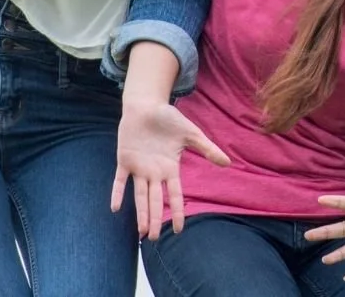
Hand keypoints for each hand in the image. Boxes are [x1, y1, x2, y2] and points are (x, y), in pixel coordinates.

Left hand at [111, 101, 229, 239]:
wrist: (146, 106)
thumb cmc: (169, 119)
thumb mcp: (191, 134)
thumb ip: (207, 149)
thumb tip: (228, 163)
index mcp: (170, 168)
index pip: (175, 195)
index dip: (176, 212)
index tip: (178, 230)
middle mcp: (154, 172)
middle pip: (155, 200)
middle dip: (155, 219)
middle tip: (154, 239)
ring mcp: (139, 167)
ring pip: (140, 195)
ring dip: (140, 212)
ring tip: (141, 231)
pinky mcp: (125, 160)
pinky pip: (120, 179)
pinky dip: (117, 192)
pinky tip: (115, 208)